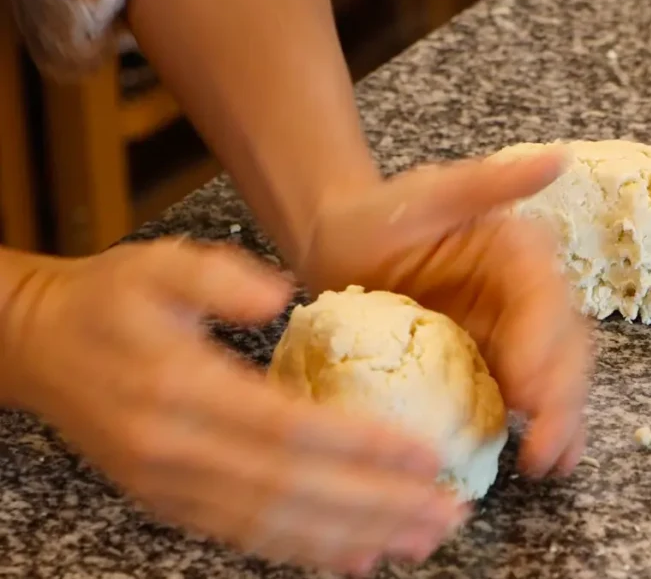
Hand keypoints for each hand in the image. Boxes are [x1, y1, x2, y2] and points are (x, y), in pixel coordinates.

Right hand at [0, 239, 466, 574]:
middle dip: (377, 506)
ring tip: (420, 540)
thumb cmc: (108, 300)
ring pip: (274, 526)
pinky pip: (246, 536)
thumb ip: (217, 277)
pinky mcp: (171, 503)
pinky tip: (356, 558)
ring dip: (354, 538)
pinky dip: (305, 551)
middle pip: (293, 490)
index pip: (288, 428)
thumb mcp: (156, 264)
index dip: (363, 446)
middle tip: (447, 512)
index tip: (428, 455)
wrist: (37, 346)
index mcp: (180, 389)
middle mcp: (176, 453)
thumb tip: (282, 295)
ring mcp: (170, 489)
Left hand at [298, 151, 593, 478]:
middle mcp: (528, 292)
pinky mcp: (495, 360)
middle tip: (543, 449)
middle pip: (563, 348)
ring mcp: (514, 331)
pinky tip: (542, 460)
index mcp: (520, 251)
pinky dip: (540, 426)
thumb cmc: (376, 216)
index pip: (546, 303)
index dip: (544, 350)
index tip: (528, 393)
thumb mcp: (427, 195)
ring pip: (556, 377)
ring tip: (551, 464)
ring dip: (560, 421)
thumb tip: (556, 159)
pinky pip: (527, 395)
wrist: (339, 244)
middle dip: (560, 399)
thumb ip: (489, 182)